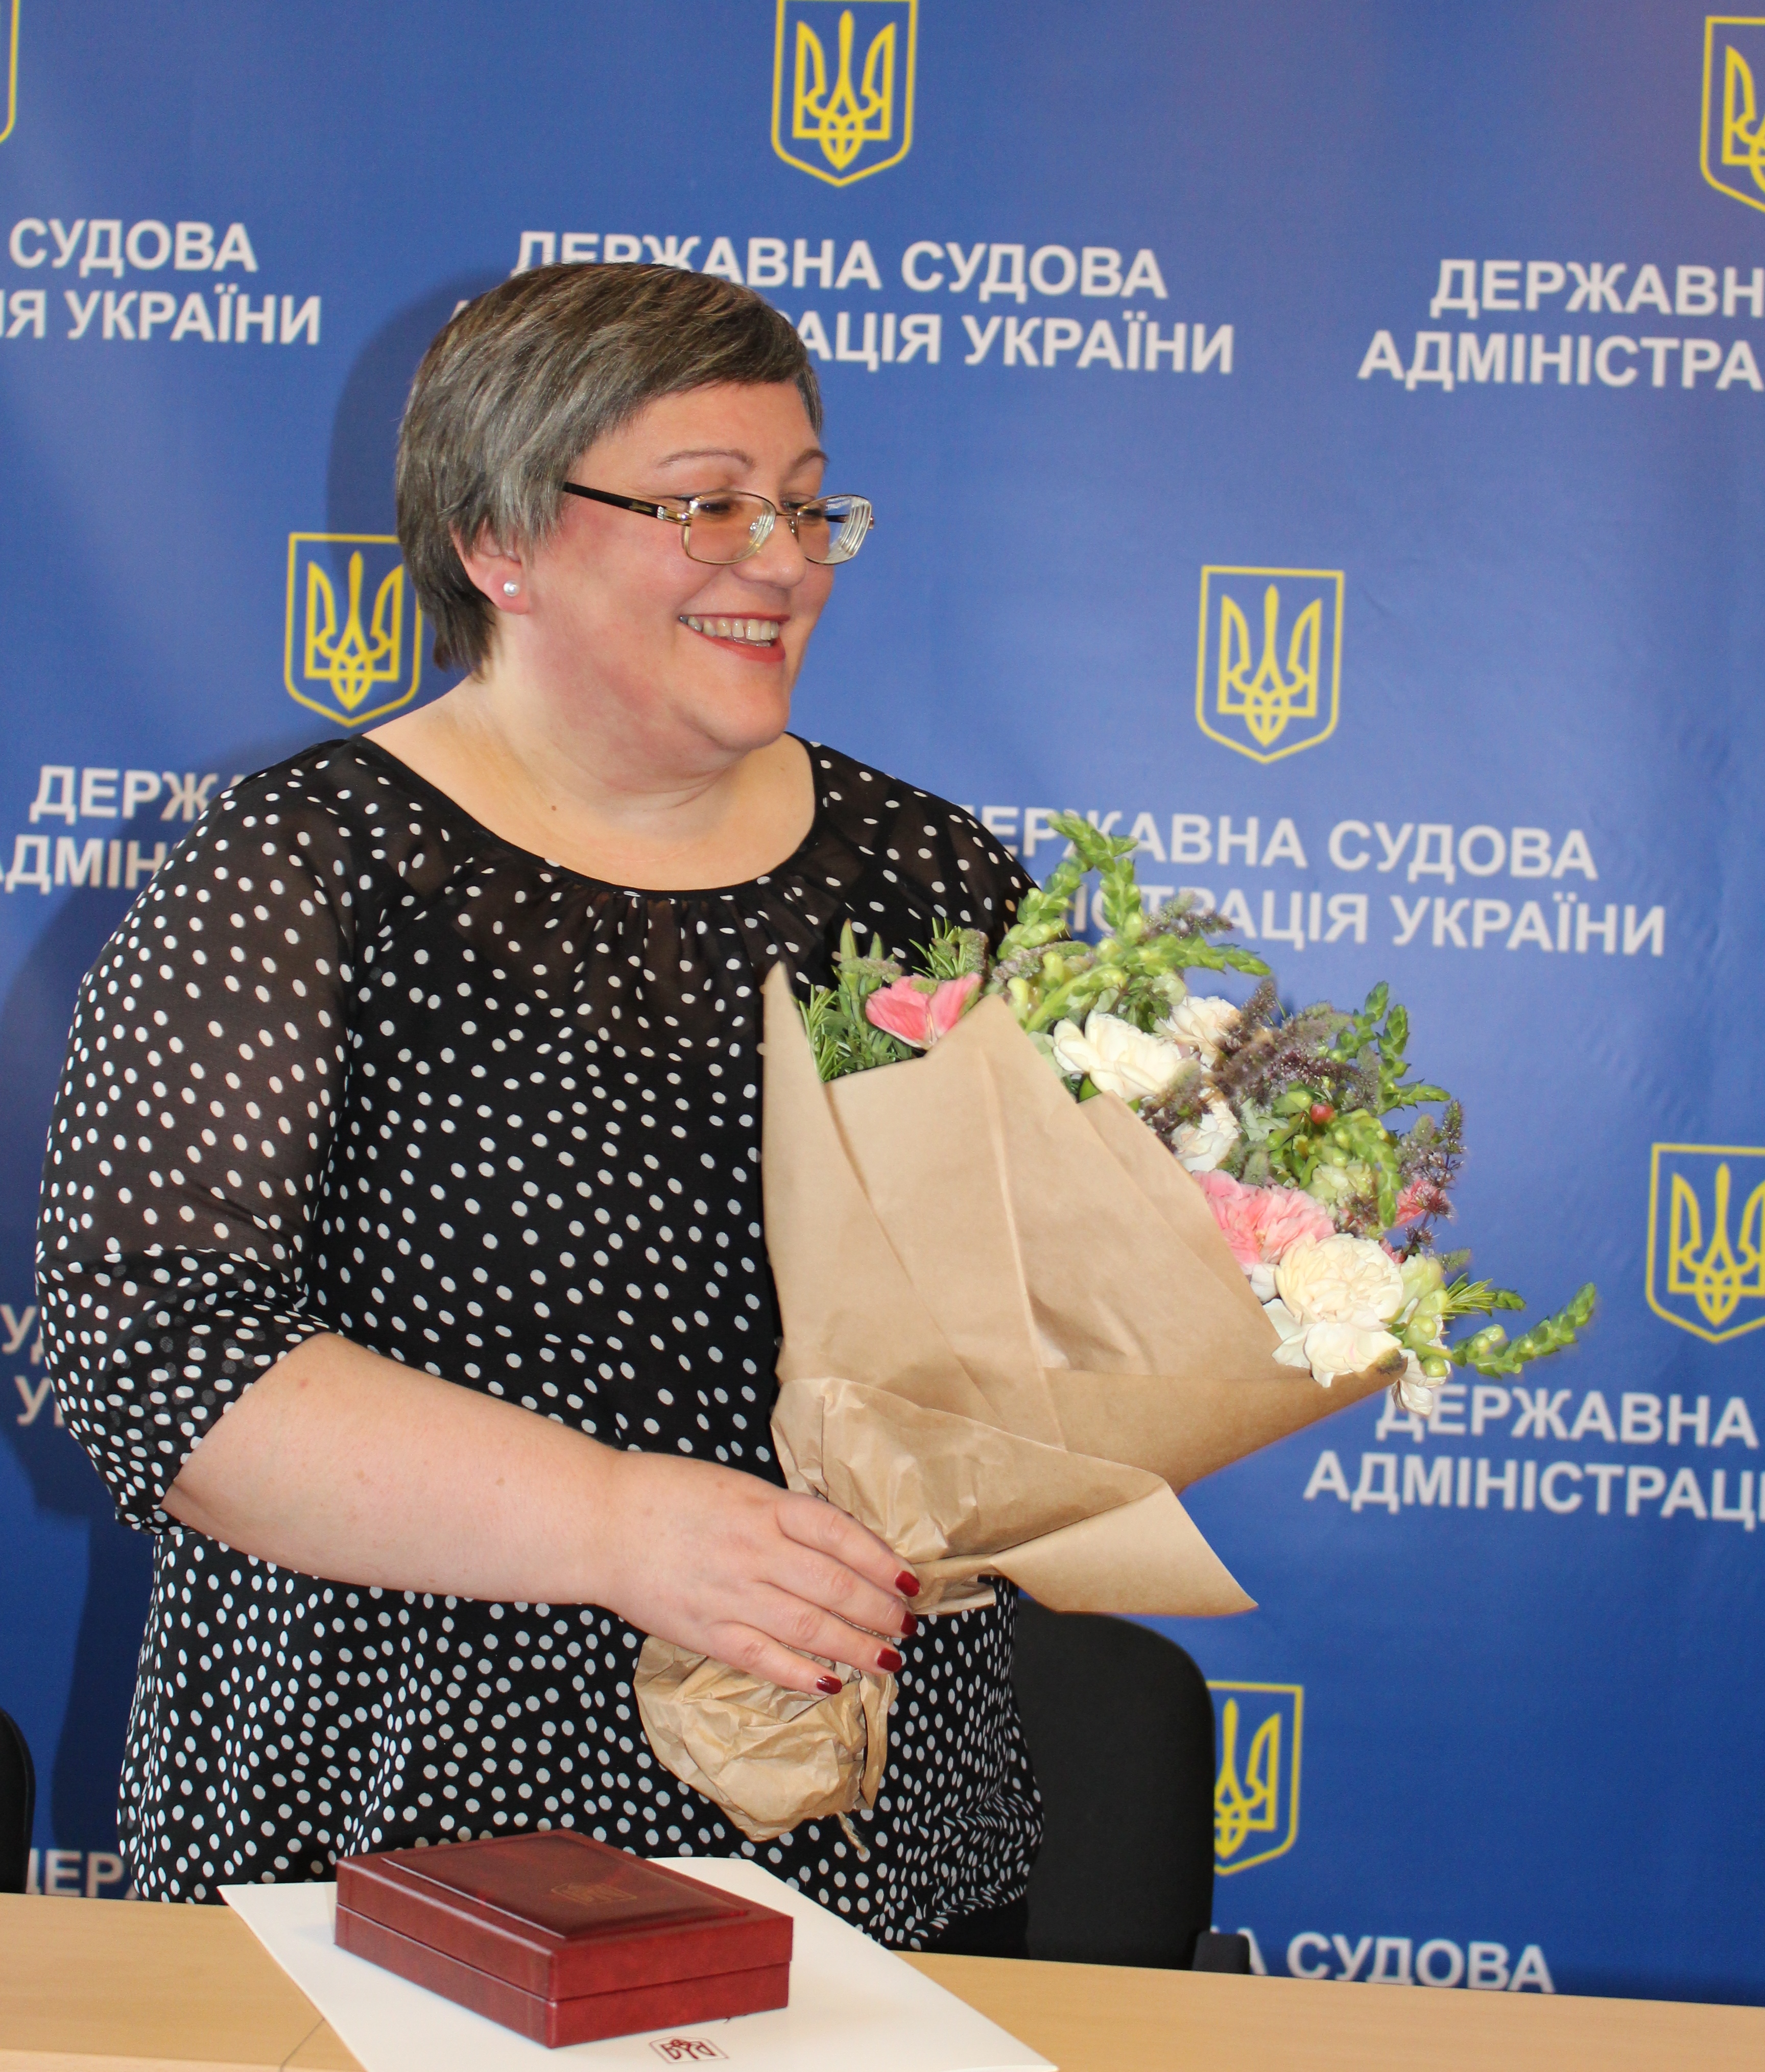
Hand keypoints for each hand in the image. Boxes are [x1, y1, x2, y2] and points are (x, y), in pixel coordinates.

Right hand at [592, 1451, 918, 1695]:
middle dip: (879, 1609)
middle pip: (835, 1585)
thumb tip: (832, 1543)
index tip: (909, 1580)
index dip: (881, 1560)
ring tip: (887, 1659)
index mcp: (765, 1507)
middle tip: (906, 1625)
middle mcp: (756, 1551)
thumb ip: (779, 1515)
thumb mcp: (734, 1487)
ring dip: (856, 1646)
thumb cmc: (665, 1494)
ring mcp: (732, 1595)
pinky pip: (764, 1659)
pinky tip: (831, 1684)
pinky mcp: (706, 1632)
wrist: (598, 1521)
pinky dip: (802, 1675)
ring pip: (810, 1627)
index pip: (841, 1535)